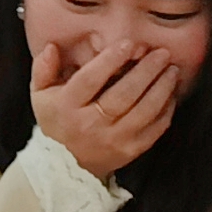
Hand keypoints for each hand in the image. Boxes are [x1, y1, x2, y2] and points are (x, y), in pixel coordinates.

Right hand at [31, 36, 177, 178]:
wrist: (64, 167)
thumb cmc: (56, 122)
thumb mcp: (40, 94)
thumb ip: (43, 69)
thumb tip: (51, 47)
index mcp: (67, 107)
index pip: (90, 80)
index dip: (110, 61)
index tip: (128, 44)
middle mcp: (91, 124)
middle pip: (123, 94)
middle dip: (146, 71)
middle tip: (161, 53)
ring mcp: (113, 140)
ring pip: (144, 111)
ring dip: (161, 88)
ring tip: (172, 70)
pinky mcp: (130, 151)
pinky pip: (154, 130)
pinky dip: (166, 110)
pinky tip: (171, 94)